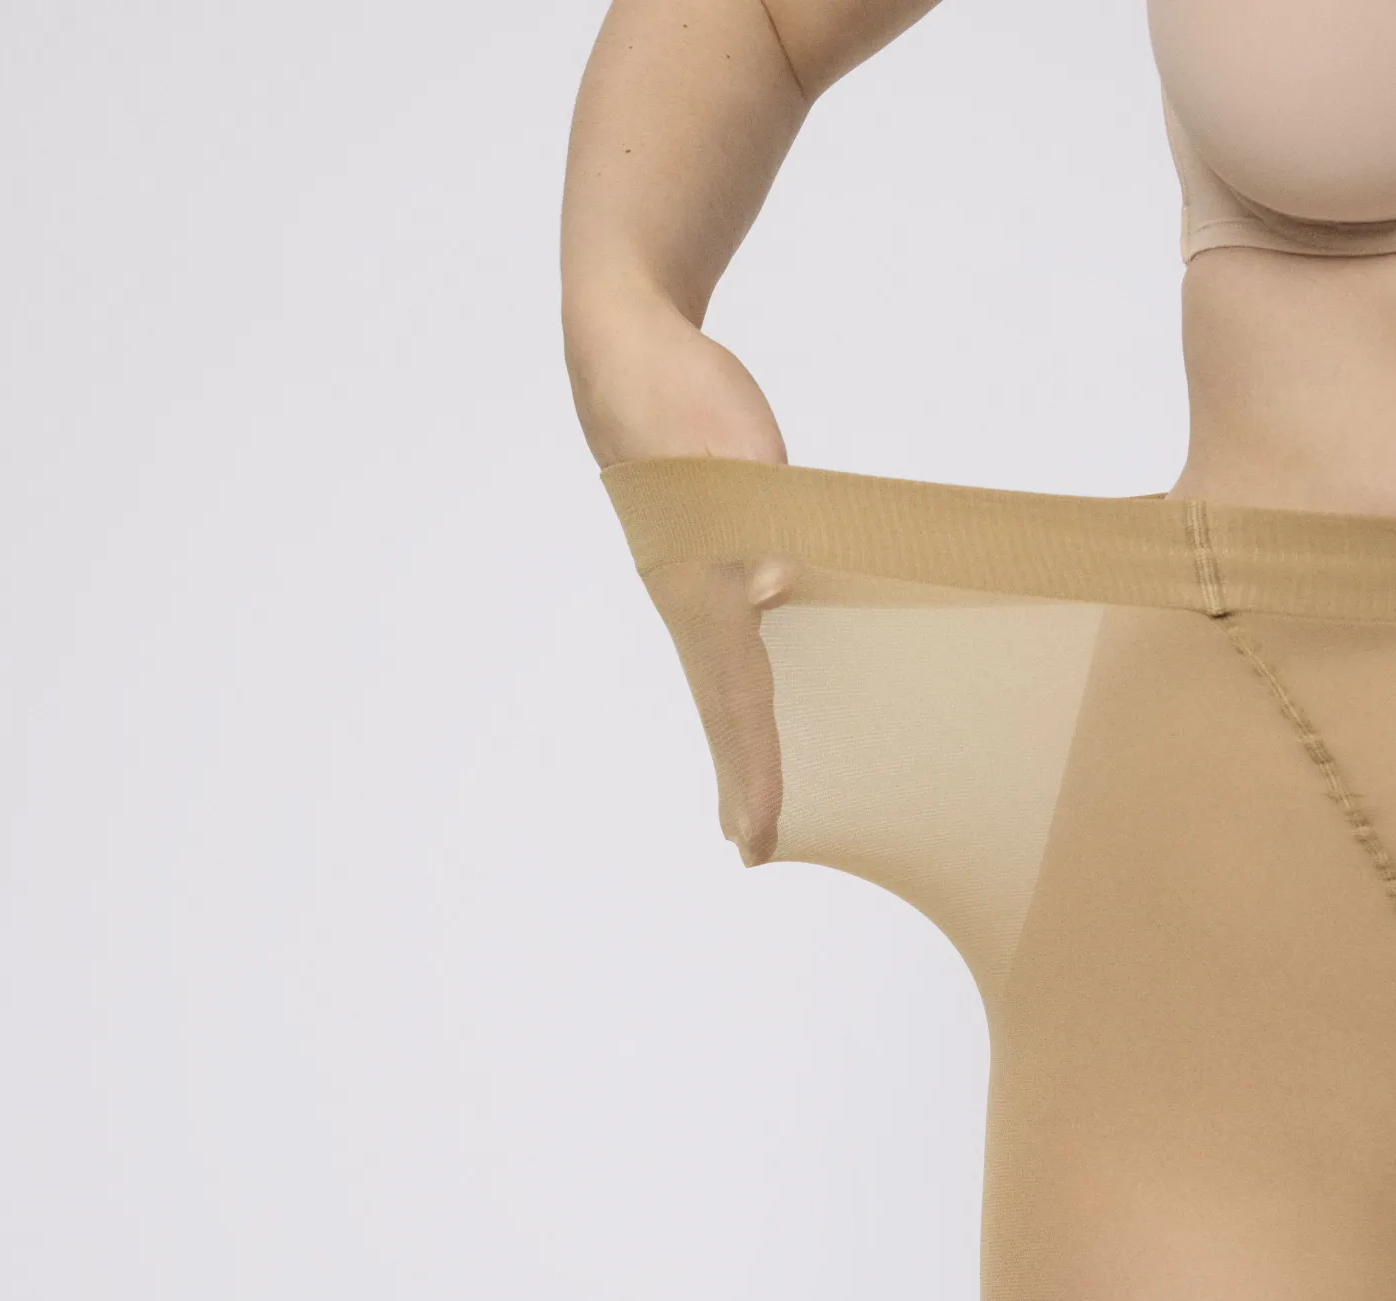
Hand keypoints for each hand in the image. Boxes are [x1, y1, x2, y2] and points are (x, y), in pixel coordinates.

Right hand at [565, 290, 797, 864]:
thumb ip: (756, 520)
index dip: (753, 770)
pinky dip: (740, 694)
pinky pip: (726, 649)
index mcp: (701, 586)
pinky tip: (755, 705)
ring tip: (749, 803)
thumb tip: (768, 591)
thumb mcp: (731, 451)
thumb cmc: (682, 400)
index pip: (735, 698)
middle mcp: (692, 603)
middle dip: (738, 780)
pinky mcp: (704, 566)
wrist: (627, 360)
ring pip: (719, 685)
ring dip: (738, 746)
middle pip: (719, 711)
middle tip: (753, 846)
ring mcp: (692, 589)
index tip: (760, 835)